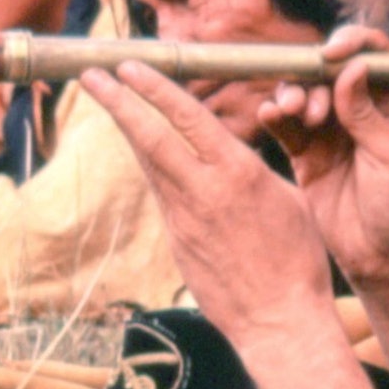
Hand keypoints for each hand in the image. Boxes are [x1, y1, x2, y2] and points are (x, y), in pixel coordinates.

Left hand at [81, 62, 334, 349]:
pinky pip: (159, 191)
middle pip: (150, 136)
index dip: (154, 88)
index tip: (129, 66)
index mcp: (237, 172)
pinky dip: (148, 163)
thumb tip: (221, 151)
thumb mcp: (285, 196)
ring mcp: (184, 218)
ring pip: (148, 162)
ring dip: (127, 127)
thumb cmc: (297, 258)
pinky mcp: (176, 240)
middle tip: (91, 73)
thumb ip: (247, 167)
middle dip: (117, 100)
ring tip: (107, 98)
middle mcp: (203, 191)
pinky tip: (140, 146)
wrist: (279, 321)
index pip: (187, 117)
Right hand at [257, 25, 388, 284]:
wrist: (380, 258)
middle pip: (329, 69)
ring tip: (294, 112)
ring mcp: (329, 130)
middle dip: (315, 76)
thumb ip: (369, 114)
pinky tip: (270, 115)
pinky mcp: (304, 152)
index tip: (331, 54)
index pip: (374, 55)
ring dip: (293, 94)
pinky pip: (284, 124)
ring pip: (303, 93)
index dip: (353, 44)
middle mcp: (359, 110)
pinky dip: (274, 115)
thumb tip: (352, 68)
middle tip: (313, 106)